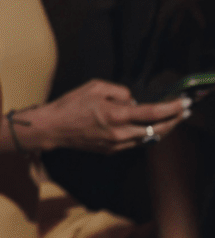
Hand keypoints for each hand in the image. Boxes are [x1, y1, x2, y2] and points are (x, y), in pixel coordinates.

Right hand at [14, 80, 191, 154]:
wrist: (53, 128)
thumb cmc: (70, 104)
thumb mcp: (94, 87)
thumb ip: (119, 91)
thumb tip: (133, 100)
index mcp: (115, 114)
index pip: (151, 113)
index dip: (171, 108)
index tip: (183, 103)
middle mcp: (119, 132)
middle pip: (157, 129)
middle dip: (174, 121)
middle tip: (184, 112)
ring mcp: (116, 144)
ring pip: (148, 138)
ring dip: (162, 129)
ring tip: (172, 120)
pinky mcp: (112, 150)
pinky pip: (135, 142)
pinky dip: (146, 134)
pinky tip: (149, 127)